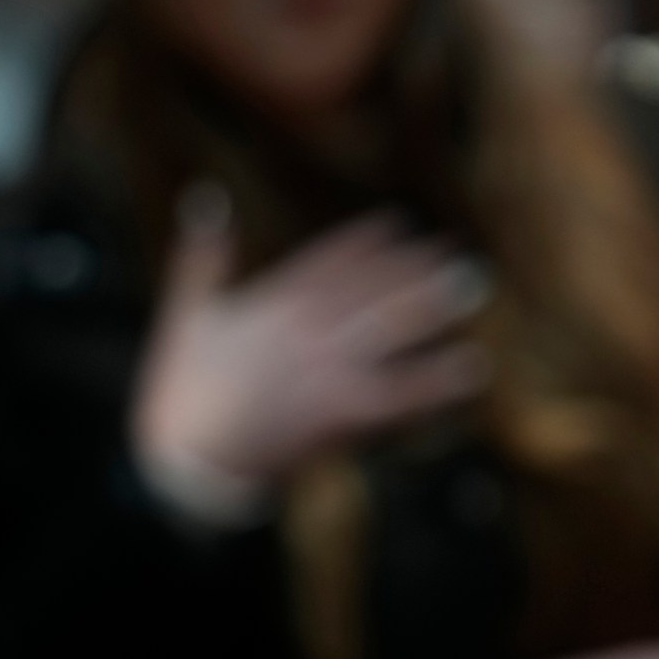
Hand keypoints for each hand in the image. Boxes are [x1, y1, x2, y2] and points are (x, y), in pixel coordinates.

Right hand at [130, 189, 488, 518]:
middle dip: (414, 267)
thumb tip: (207, 195)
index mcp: (271, 305)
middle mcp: (303, 331)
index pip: (327, 263)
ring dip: (433, 307)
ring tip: (475, 286)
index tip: (400, 222)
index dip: (365, 242)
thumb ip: (206, 254)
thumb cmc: (185, 388)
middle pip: (369, 289)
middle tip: (458, 248)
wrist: (183, 463)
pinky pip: (400, 393)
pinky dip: (437, 380)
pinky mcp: (337, 412)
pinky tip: (474, 368)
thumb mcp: (189, 311)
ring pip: (389, 330)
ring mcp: (324, 370)